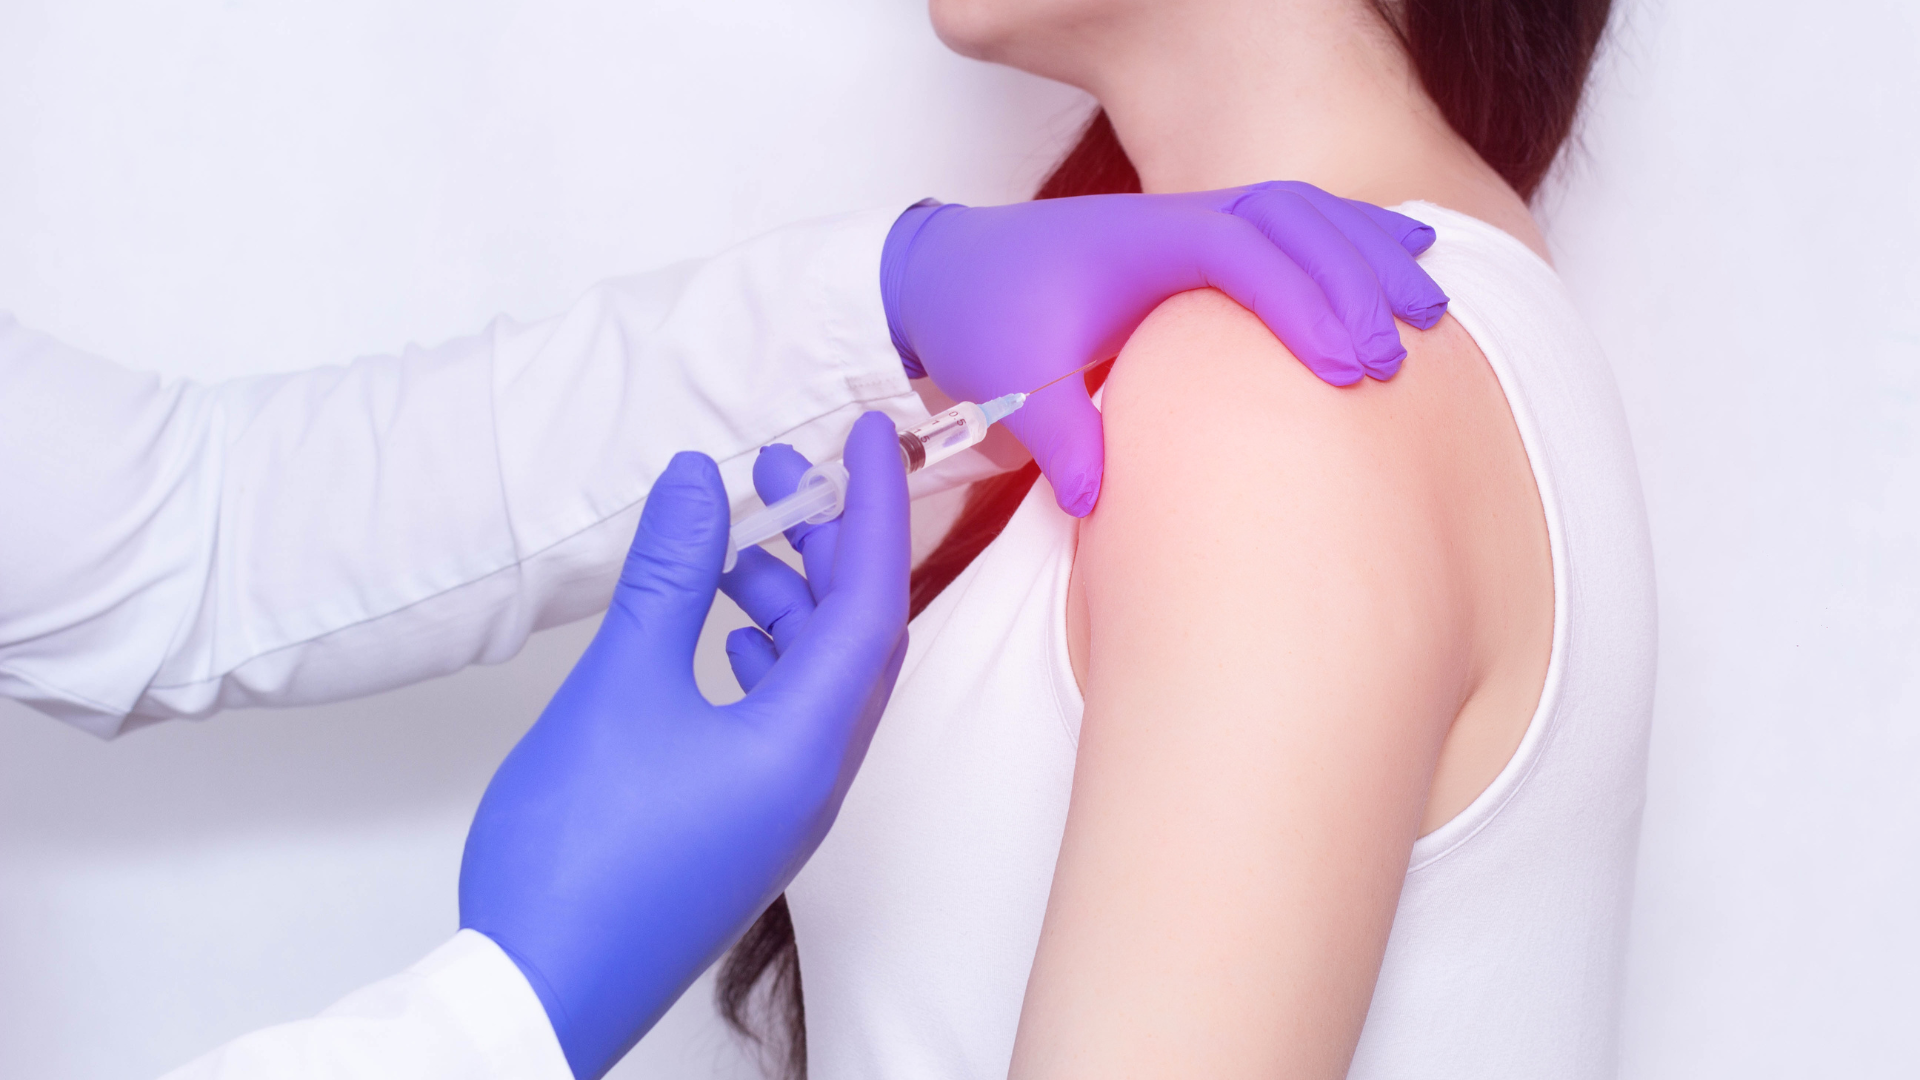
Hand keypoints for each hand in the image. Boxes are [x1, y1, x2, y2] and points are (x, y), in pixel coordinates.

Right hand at [458, 412, 909, 1079]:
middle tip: (779, 479)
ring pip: (818, 682)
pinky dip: (765, 661)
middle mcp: (816, 778)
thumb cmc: (578, 852)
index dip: (875, 508)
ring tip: (733, 549)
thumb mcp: (620, 687)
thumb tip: (701, 483)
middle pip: (855, 639)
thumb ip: (667, 578)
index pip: (873, 600)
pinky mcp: (744, 829)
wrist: (538, 994)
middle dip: (828, 548)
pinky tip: (721, 637)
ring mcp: (783, 811)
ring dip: (790, 605)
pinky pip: (783, 722)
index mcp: (808, 743)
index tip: (864, 436)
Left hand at [881, 181, 1449, 515]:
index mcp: (1135, 243)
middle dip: (1354, 281)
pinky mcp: (1203, 241)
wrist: (949, 274)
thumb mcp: (1006, 383)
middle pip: (1290, 219)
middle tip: (1398, 355)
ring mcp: (1193, 222)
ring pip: (1304, 212)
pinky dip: (1353, 238)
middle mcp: (1174, 219)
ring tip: (1433, 306)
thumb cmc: (982, 320)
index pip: (1237, 252)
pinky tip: (1405, 259)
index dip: (1298, 304)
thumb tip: (1097, 503)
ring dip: (1369, 252)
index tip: (1342, 371)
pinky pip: (1292, 223)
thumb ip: (1056, 440)